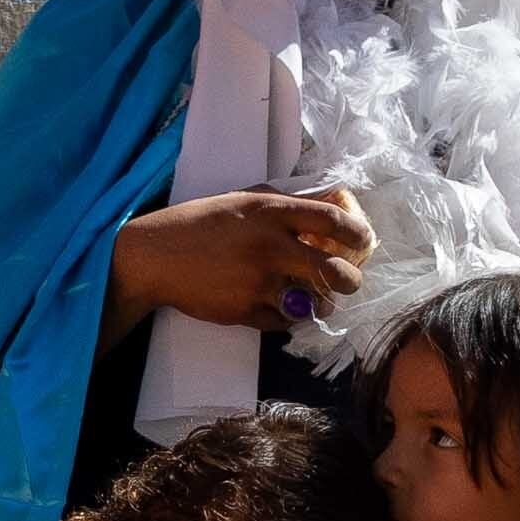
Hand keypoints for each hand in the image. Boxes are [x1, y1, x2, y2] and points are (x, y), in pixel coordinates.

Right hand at [107, 186, 370, 331]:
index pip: (332, 220)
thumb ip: (283, 204)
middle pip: (333, 270)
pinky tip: (281, 306)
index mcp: (271, 212)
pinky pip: (284, 321)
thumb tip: (327, 206)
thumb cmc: (199, 222)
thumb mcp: (243, 199)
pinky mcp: (244, 311)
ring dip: (321, 303)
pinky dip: (287, 316)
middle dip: (349, 280)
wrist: (155, 256)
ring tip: (316, 298)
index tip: (364, 241)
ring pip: (313, 302)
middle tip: (347, 281)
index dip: (357, 233)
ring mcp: (258, 282)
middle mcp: (270, 246)